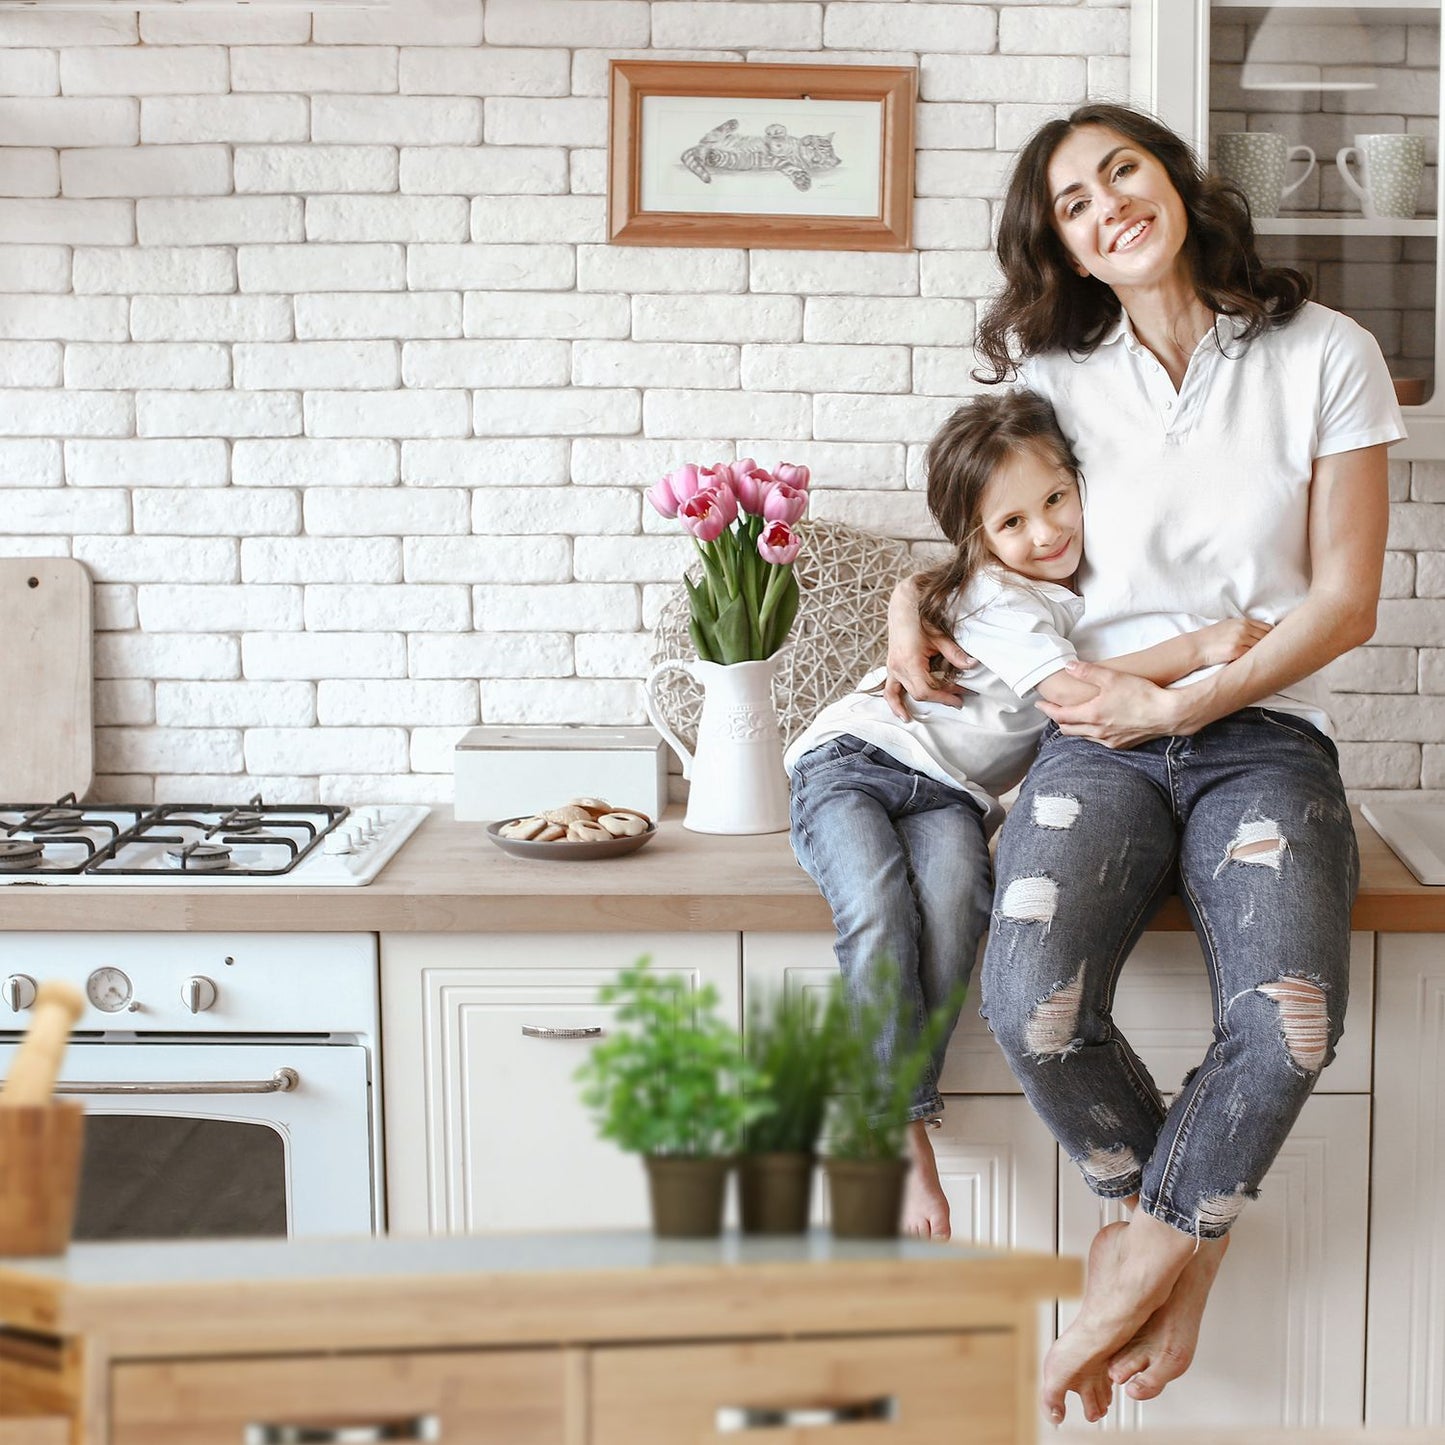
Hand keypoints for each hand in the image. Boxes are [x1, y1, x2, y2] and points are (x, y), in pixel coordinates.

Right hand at [882, 578, 973, 719]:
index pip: (929, 689)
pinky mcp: (891, 667)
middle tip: (959, 697)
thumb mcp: (940, 637)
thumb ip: (955, 654)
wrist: (903, 606)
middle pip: (920, 693)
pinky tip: (901, 714)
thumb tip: (972, 665)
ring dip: (917, 704)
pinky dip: (894, 703)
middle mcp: (898, 667)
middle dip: (940, 698)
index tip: (962, 695)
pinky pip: (889, 690)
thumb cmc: (920, 618)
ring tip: (924, 716)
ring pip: (905, 693)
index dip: (946, 696)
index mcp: (910, 661)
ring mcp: (892, 668)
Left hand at [1035, 661, 1185, 748]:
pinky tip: (1095, 726)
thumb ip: (1088, 672)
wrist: (1168, 714)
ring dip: (1074, 727)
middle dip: (1058, 719)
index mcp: (1091, 715)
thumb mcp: (1112, 677)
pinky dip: (1090, 733)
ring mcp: (1110, 741)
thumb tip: (1068, 666)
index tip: (1040, 704)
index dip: (1048, 709)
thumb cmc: (1141, 694)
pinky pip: (1099, 741)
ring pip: (1083, 736)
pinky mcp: (1122, 745)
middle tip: (1053, 710)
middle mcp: (1097, 732)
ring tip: (1072, 717)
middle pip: (1068, 729)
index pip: (1060, 715)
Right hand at [1193, 617, 1272, 667]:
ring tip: (1266, 661)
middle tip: (1275, 655)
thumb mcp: (1228, 626)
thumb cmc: (1211, 638)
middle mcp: (1243, 629)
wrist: (1196, 646)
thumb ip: (1244, 628)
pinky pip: (1252, 656)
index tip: (1275, 645)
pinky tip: (1256, 664)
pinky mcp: (1236, 651)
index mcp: (1243, 622)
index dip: (1274, 637)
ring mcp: (1240, 640)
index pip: (1268, 628)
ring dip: (1264, 654)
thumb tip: (1260, 634)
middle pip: (1268, 637)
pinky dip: (1255, 660)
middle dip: (1272, 646)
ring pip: (1262, 647)